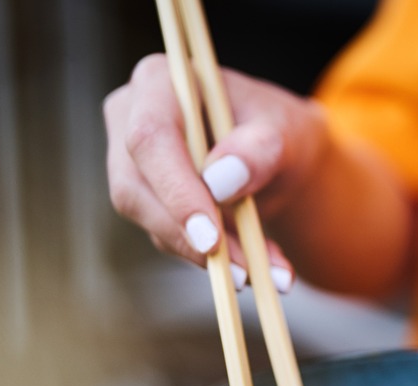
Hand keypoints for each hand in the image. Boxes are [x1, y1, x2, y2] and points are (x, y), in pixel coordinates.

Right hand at [103, 55, 328, 290]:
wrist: (278, 157)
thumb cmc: (279, 132)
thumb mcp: (287, 133)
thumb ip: (260, 150)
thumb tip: (220, 180)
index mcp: (160, 81)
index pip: (151, 136)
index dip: (175, 190)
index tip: (210, 237)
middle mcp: (130, 117)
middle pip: (134, 185)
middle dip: (187, 234)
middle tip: (239, 270)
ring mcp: (130, 161)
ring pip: (147, 218)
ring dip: (202, 255)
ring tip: (257, 272)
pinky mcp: (143, 200)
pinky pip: (166, 237)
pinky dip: (210, 259)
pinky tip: (251, 267)